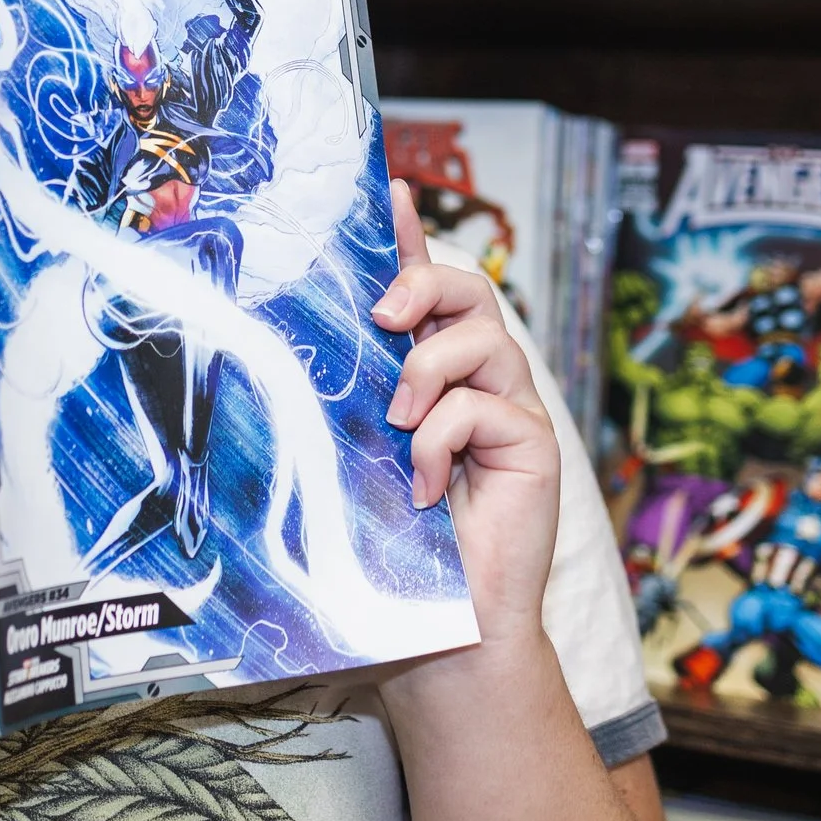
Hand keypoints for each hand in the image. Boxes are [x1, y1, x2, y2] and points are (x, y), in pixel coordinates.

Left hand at [372, 180, 560, 647]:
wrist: (443, 629)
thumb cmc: (390, 546)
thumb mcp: (355, 457)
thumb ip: (347, 403)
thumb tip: (285, 353)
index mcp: (429, 375)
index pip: (423, 289)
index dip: (410, 237)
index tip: (389, 192)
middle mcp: (477, 381)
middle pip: (469, 293)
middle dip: (423, 286)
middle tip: (383, 316)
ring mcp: (511, 411)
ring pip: (483, 339)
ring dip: (427, 372)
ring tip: (399, 426)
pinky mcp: (535, 447)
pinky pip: (487, 408)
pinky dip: (443, 440)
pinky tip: (424, 486)